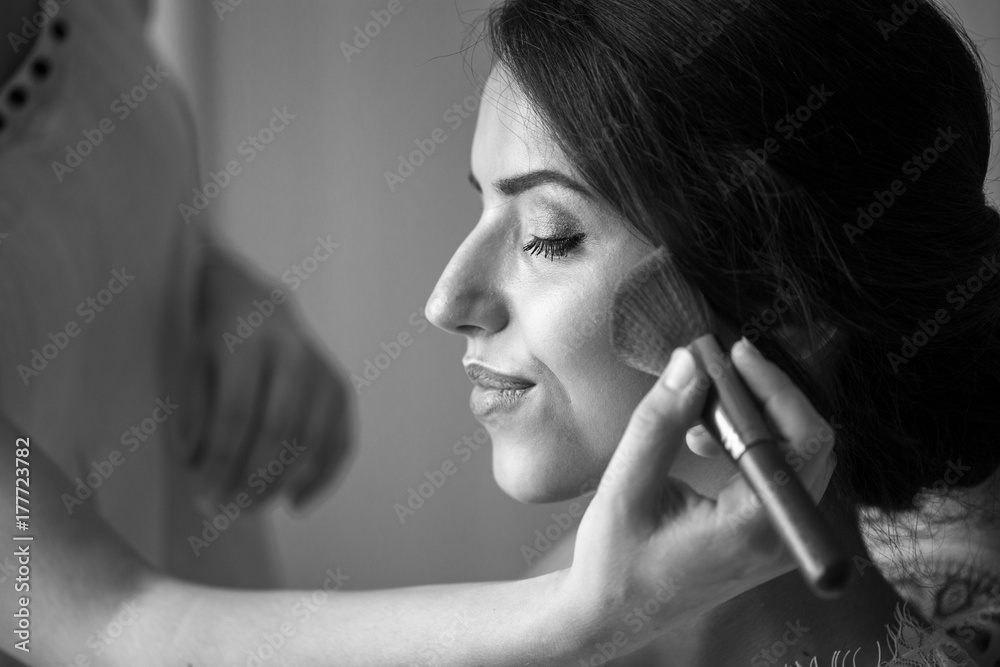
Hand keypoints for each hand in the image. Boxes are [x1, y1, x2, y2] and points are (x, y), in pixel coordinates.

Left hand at [176, 246, 353, 510]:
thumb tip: (200, 467)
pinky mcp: (340, 388)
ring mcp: (323, 371)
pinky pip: (341, 441)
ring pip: (312, 439)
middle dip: (251, 479)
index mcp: (249, 341)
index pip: (237, 413)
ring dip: (282, 484)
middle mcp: (294, 353)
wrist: (256, 304)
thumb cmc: (213, 342)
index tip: (202, 499)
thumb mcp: (190, 363)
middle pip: (279, 429)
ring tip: (250, 510)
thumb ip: (194, 411)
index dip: (220, 462)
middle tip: (226, 513)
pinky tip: (295, 503)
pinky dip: (322, 478)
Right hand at [563, 338, 836, 654]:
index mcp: (754, 528)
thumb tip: (689, 364)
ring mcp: (777, 540)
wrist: (610, 615)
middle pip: (808, 443)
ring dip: (754, 420)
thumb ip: (659, 424)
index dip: (775, 387)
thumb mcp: (627, 489)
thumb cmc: (614, 564)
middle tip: (718, 370)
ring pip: (795, 456)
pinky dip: (748, 444)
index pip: (802, 441)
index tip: (735, 353)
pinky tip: (702, 439)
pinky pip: (777, 474)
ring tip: (699, 411)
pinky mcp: (765, 537)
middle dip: (764, 397)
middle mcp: (779, 536)